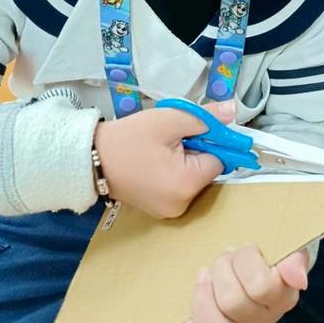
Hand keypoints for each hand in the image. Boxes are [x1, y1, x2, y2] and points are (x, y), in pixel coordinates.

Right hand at [94, 100, 235, 217]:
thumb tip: (234, 111)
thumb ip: (205, 116)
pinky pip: (178, 186)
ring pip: (193, 178)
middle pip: (207, 171)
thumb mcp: (169, 119)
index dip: (212, 140)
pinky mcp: (159, 210)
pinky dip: (173, 172)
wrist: (89, 160)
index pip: (220, 159)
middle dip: (197, 150)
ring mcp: (170, 211)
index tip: (195, 128)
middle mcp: (182, 204)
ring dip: (185, 161)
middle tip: (172, 137)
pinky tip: (155, 161)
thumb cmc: (127, 139)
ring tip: (160, 149)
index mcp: (187, 184)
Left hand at [183, 244, 308, 322]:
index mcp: (282, 299)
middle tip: (227, 256)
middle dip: (223, 269)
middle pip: (232, 303)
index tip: (249, 248)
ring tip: (208, 274)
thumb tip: (298, 280)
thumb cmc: (272, 253)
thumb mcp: (289, 249)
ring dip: (205, 294)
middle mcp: (263, 321)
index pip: (261, 287)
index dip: (248, 261)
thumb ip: (295, 261)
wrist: (260, 260)